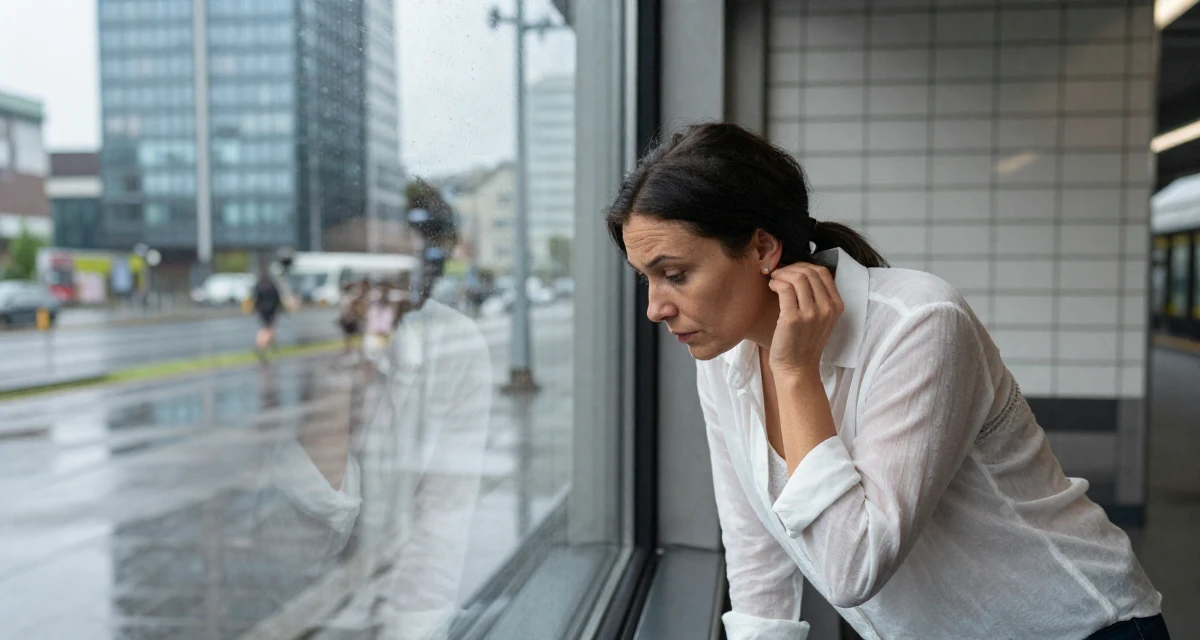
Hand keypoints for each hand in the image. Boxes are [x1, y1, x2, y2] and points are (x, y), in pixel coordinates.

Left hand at [767, 262, 842, 378]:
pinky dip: (776, 283)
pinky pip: (785, 288)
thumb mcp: (820, 319)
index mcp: (837, 306)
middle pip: (809, 272)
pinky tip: (772, 287)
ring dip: (782, 274)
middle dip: (791, 268)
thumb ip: (817, 298)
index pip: (823, 272)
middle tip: (779, 273)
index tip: (791, 271)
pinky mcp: (793, 318)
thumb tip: (799, 272)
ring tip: (774, 280)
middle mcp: (827, 308)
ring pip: (797, 277)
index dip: (804, 266)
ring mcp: (812, 313)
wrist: (797, 369)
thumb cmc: (804, 343)